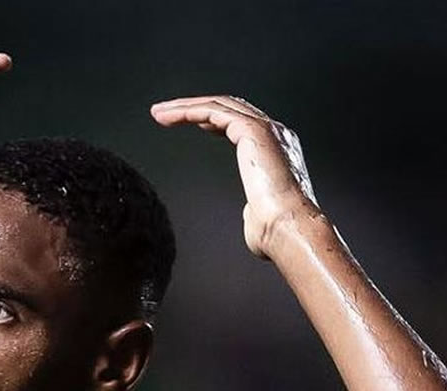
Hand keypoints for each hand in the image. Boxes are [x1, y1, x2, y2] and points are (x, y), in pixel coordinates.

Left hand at [150, 96, 319, 258]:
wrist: (288, 227)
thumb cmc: (273, 230)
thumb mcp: (259, 214)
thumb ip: (254, 207)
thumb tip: (250, 216)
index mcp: (277, 149)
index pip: (239, 122)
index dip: (210, 119)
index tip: (184, 121)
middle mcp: (275, 132)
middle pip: (228, 107)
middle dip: (193, 107)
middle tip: (163, 112)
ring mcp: (266, 128)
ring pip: (219, 104)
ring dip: (185, 106)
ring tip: (158, 113)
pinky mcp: (253, 130)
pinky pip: (215, 110)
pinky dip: (189, 111)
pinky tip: (169, 117)